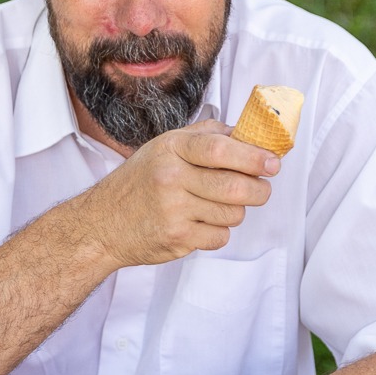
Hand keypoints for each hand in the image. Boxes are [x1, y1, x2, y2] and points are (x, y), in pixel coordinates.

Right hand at [71, 121, 277, 269]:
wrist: (102, 223)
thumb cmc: (139, 181)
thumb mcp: (164, 146)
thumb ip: (206, 136)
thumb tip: (249, 135)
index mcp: (171, 149)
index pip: (219, 149)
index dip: (253, 157)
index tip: (272, 163)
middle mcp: (171, 178)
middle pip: (234, 186)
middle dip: (258, 190)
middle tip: (260, 189)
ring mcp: (173, 211)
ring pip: (232, 213)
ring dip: (235, 211)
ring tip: (217, 205)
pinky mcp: (176, 239)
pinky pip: (219, 236)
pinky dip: (218, 231)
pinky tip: (200, 223)